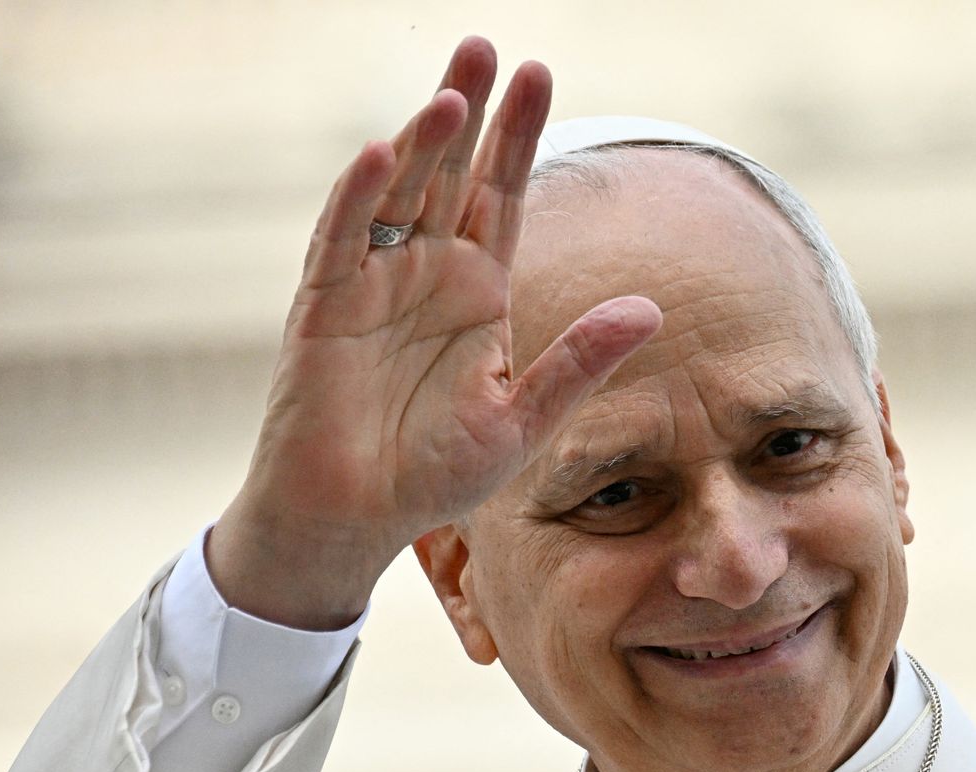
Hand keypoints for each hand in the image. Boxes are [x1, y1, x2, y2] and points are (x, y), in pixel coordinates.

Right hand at [210, 38, 661, 627]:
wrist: (357, 520)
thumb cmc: (433, 473)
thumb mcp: (525, 418)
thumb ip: (580, 361)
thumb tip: (651, 309)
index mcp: (476, 291)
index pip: (500, 195)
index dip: (517, 136)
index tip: (538, 73)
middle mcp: (424, 274)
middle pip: (449, 174)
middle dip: (468, 111)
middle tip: (487, 47)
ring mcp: (371, 286)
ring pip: (398, 193)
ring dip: (421, 142)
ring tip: (455, 94)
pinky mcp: (324, 310)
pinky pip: (342, 241)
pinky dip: (359, 197)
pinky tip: (382, 152)